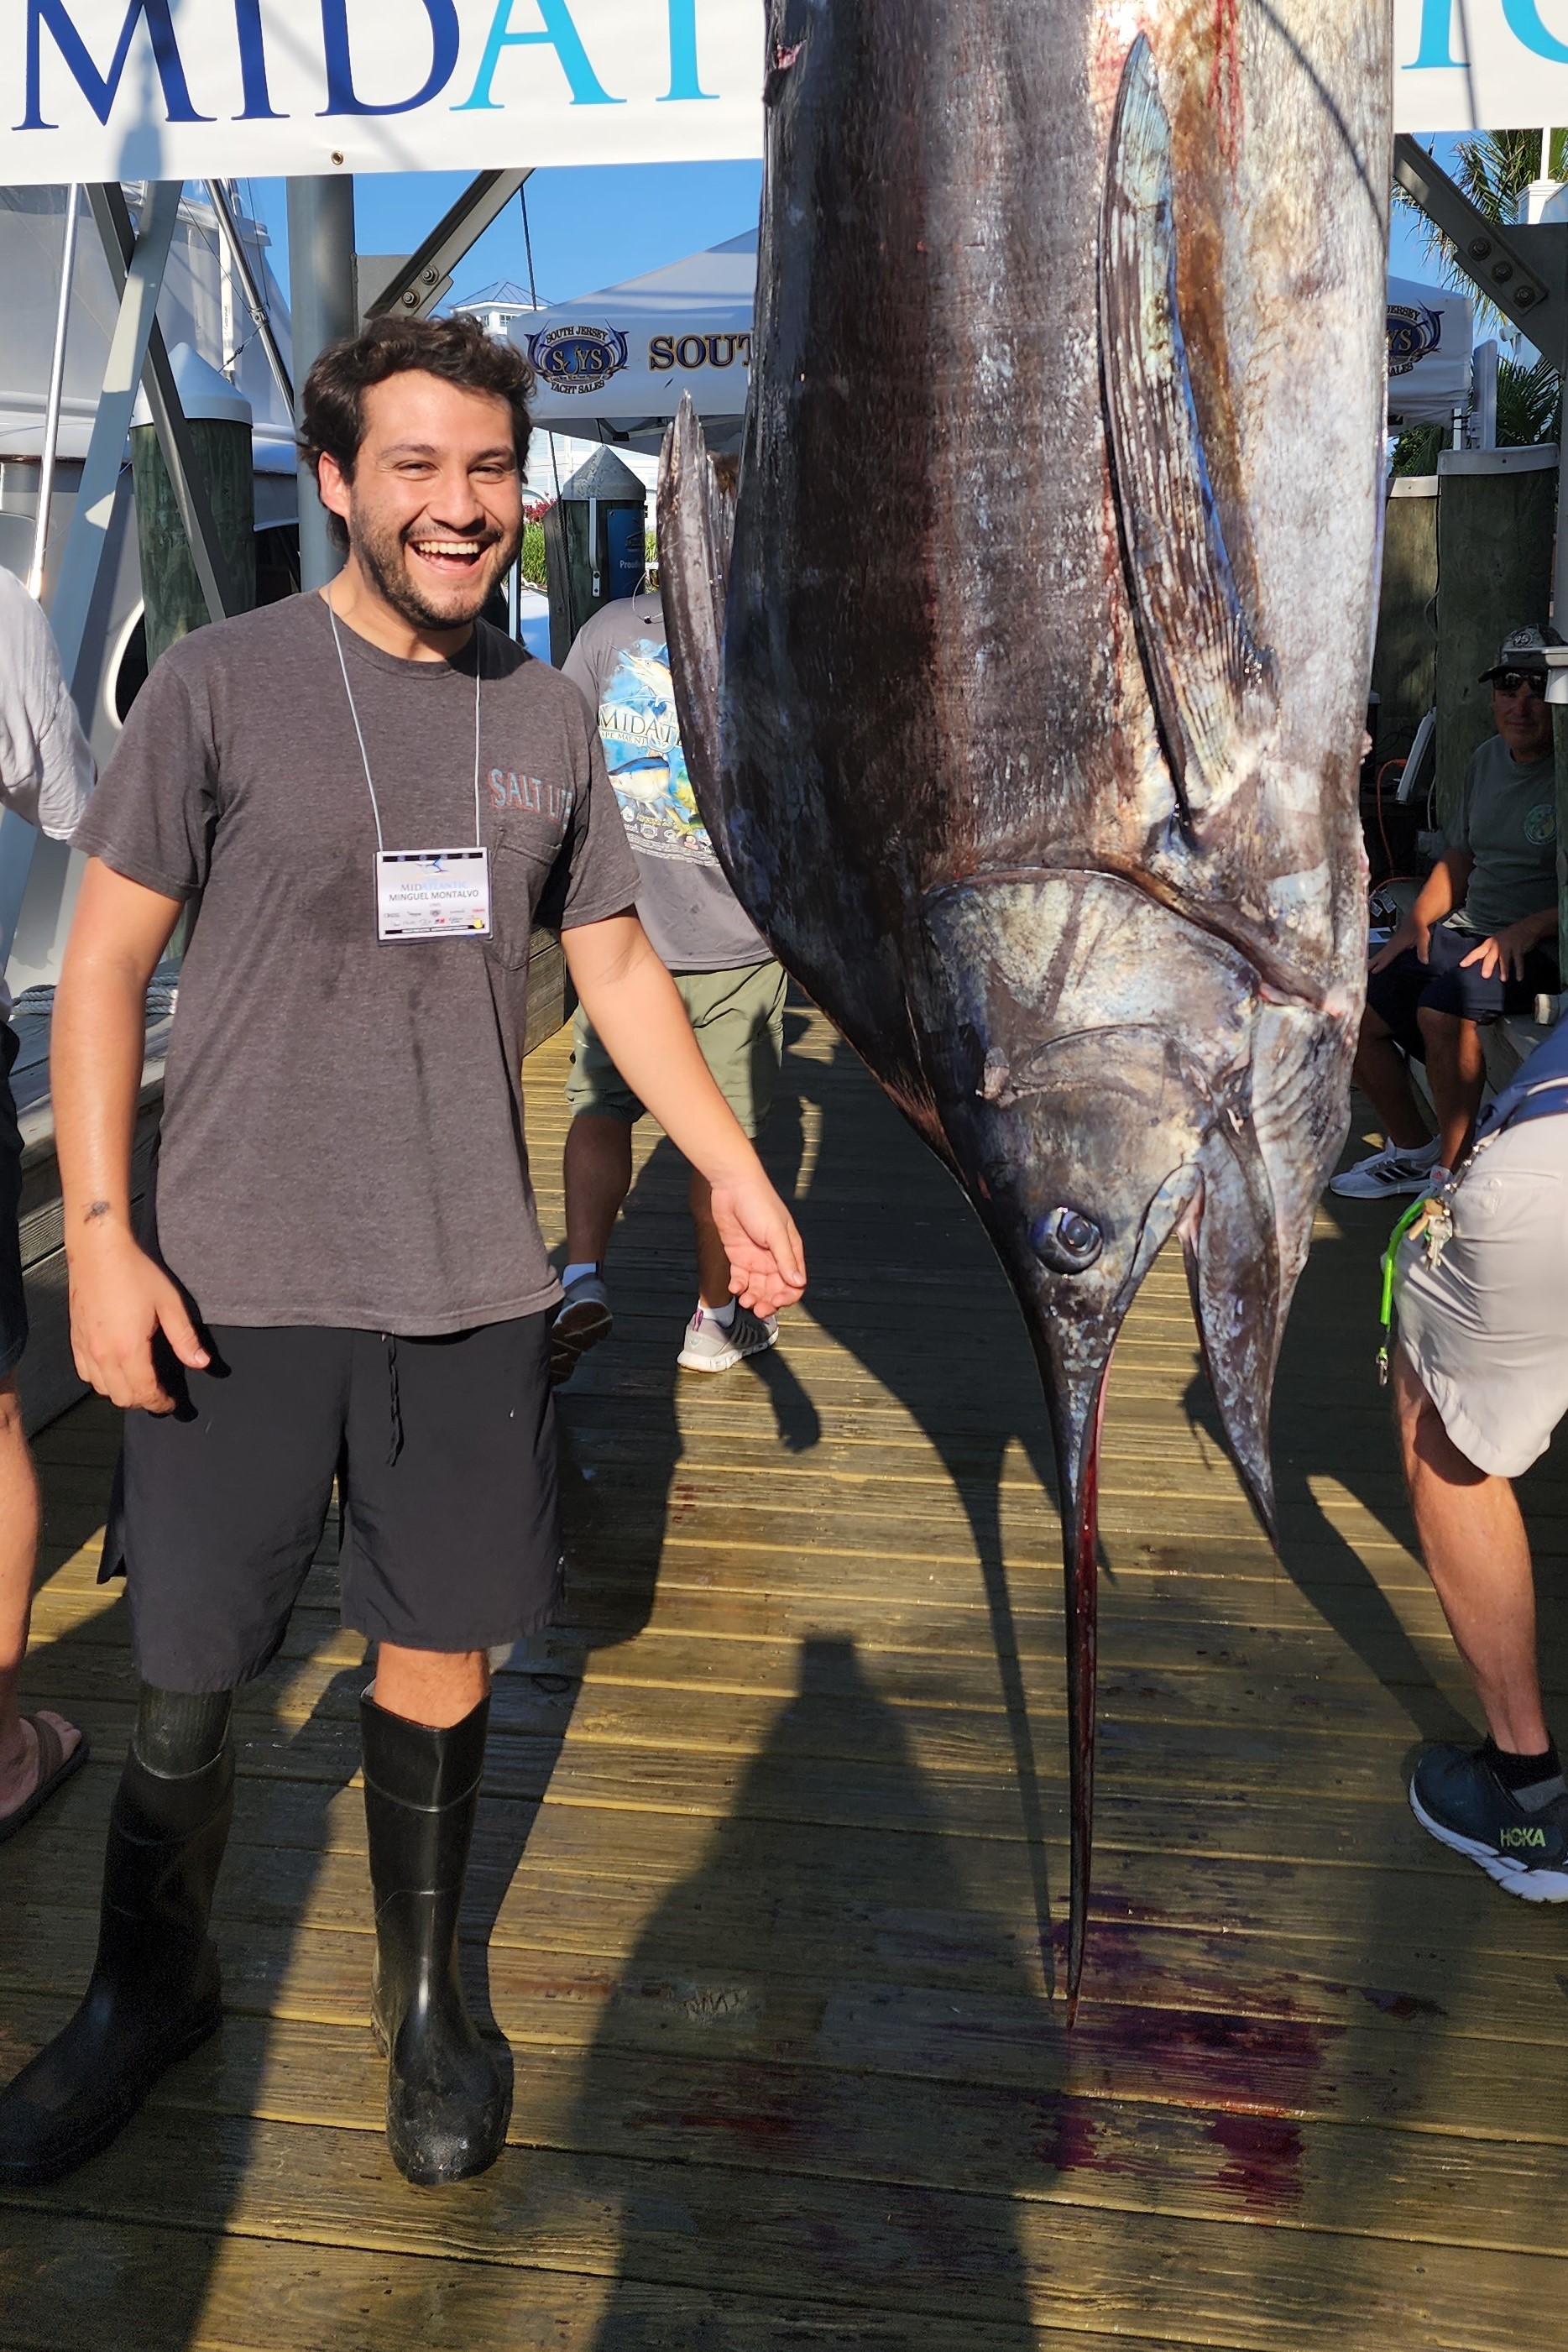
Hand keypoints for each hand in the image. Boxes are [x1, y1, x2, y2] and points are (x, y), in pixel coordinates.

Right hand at [69, 1224, 209, 1411]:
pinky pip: (85, 1373)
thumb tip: (201, 1363)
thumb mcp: (169, 1304)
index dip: (160, 1403)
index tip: (171, 1403)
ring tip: (139, 1384)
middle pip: (121, 1398)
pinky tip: (114, 1369)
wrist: (98, 1251)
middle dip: (142, 1402)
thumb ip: (185, 1338)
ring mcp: (86, 1347)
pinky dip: (100, 1380)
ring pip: (101, 1389)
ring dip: (121, 1393)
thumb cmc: (134, 1273)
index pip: (144, 1393)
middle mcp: (103, 1354)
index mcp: (128, 1349)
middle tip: (159, 1394)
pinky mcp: (76, 1338)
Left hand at [707, 1172, 806, 1317]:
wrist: (732, 1186)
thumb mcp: (775, 1232)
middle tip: (758, 1309)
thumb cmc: (759, 1202)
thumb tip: (797, 1282)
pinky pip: (741, 1278)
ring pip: (758, 1287)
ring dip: (753, 1297)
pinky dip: (738, 1287)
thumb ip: (785, 1259)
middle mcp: (774, 1257)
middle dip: (768, 1302)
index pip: (794, 1283)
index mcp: (789, 1251)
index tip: (776, 1303)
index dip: (787, 1297)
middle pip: (775, 1289)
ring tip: (745, 1300)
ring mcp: (756, 1257)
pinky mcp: (738, 1255)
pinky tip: (735, 1288)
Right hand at [1370, 915, 1426, 973]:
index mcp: (1398, 942)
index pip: (1388, 955)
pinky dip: (1383, 953)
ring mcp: (1396, 939)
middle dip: (1374, 961)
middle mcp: (1395, 941)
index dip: (1381, 963)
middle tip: (1365, 968)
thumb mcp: (1423, 935)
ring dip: (1377, 957)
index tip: (1373, 971)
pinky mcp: (1398, 938)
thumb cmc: (1420, 922)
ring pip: (1384, 950)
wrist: (1420, 912)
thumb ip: (1422, 948)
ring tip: (1370, 964)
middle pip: (1382, 953)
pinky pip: (1388, 948)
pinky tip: (1384, 956)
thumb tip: (1424, 961)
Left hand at [1460, 922, 1537, 982]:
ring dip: (1504, 969)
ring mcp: (1509, 945)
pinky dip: (1519, 970)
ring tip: (1503, 979)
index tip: (1461, 965)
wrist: (1528, 926)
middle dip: (1488, 965)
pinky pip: (1519, 961)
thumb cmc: (1511, 936)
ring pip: (1505, 959)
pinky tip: (1519, 978)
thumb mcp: (1498, 941)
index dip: (1470, 958)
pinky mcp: (1519, 948)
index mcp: (1491, 942)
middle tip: (1485, 976)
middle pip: (1491, 956)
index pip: (1478, 951)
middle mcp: (1498, 944)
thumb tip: (1484, 967)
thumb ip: (1492, 952)